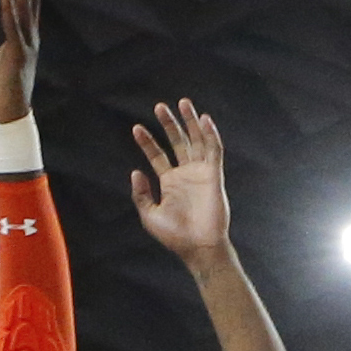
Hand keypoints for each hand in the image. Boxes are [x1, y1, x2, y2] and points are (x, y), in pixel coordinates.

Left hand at [129, 99, 228, 260]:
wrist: (198, 247)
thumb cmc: (175, 236)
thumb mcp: (150, 216)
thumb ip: (141, 195)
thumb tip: (136, 172)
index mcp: (170, 182)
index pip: (158, 155)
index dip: (147, 142)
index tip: (136, 128)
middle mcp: (186, 174)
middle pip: (177, 142)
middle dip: (169, 124)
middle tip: (159, 106)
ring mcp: (200, 173)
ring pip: (196, 141)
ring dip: (190, 122)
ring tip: (183, 103)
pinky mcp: (214, 175)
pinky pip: (214, 150)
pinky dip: (210, 134)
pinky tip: (204, 119)